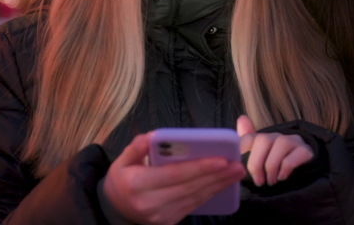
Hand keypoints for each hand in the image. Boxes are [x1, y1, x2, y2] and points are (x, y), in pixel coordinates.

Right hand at [103, 132, 245, 224]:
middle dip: (216, 176)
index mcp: (137, 184)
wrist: (115, 210)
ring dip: (218, 185)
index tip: (221, 160)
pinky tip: (223, 183)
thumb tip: (153, 136)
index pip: (174, 175)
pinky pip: (193, 206)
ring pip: (195, 198)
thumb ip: (137, 147)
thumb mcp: (122, 161)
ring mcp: (161, 216)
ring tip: (236, 172)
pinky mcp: (169, 222)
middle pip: (189, 187)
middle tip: (237, 165)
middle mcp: (150, 203)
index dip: (199, 168)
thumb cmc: (123, 179)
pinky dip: (210, 194)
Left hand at [236, 115, 314, 186]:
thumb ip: (247, 145)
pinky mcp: (306, 150)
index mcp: (262, 139)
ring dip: (272, 167)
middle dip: (257, 163)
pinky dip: (286, 168)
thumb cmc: (277, 165)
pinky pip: (295, 154)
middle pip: (263, 140)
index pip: (248, 138)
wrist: (306, 168)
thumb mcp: (260, 159)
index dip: (240, 148)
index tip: (237, 164)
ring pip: (280, 145)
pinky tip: (282, 177)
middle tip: (259, 181)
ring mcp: (293, 141)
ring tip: (271, 182)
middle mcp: (276, 137)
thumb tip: (241, 119)